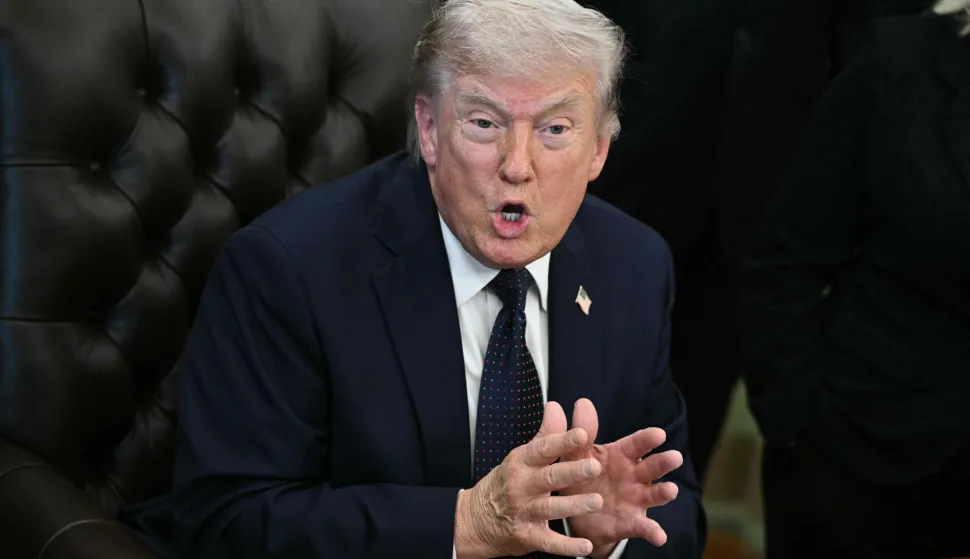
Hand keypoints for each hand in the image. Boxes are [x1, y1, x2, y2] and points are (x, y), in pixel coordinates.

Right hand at [454, 402, 605, 558]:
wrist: (475, 520)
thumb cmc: (506, 482)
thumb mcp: (521, 456)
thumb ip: (545, 434)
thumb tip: (556, 406)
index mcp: (522, 462)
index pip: (543, 449)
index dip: (562, 441)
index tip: (582, 434)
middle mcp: (522, 486)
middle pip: (549, 477)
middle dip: (571, 472)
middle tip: (594, 467)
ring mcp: (524, 512)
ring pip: (550, 509)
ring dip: (573, 505)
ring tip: (596, 501)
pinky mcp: (527, 536)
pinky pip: (549, 542)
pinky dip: (566, 546)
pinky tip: (585, 546)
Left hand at [561, 399, 682, 557]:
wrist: (576, 512)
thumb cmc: (581, 475)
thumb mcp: (577, 454)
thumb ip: (581, 432)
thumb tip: (581, 402)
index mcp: (621, 455)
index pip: (636, 444)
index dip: (647, 439)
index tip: (659, 434)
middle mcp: (634, 475)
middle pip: (652, 467)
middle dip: (663, 462)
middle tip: (675, 457)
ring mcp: (636, 499)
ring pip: (654, 494)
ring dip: (664, 492)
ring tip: (671, 490)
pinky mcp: (631, 522)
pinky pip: (644, 527)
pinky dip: (653, 531)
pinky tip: (659, 536)